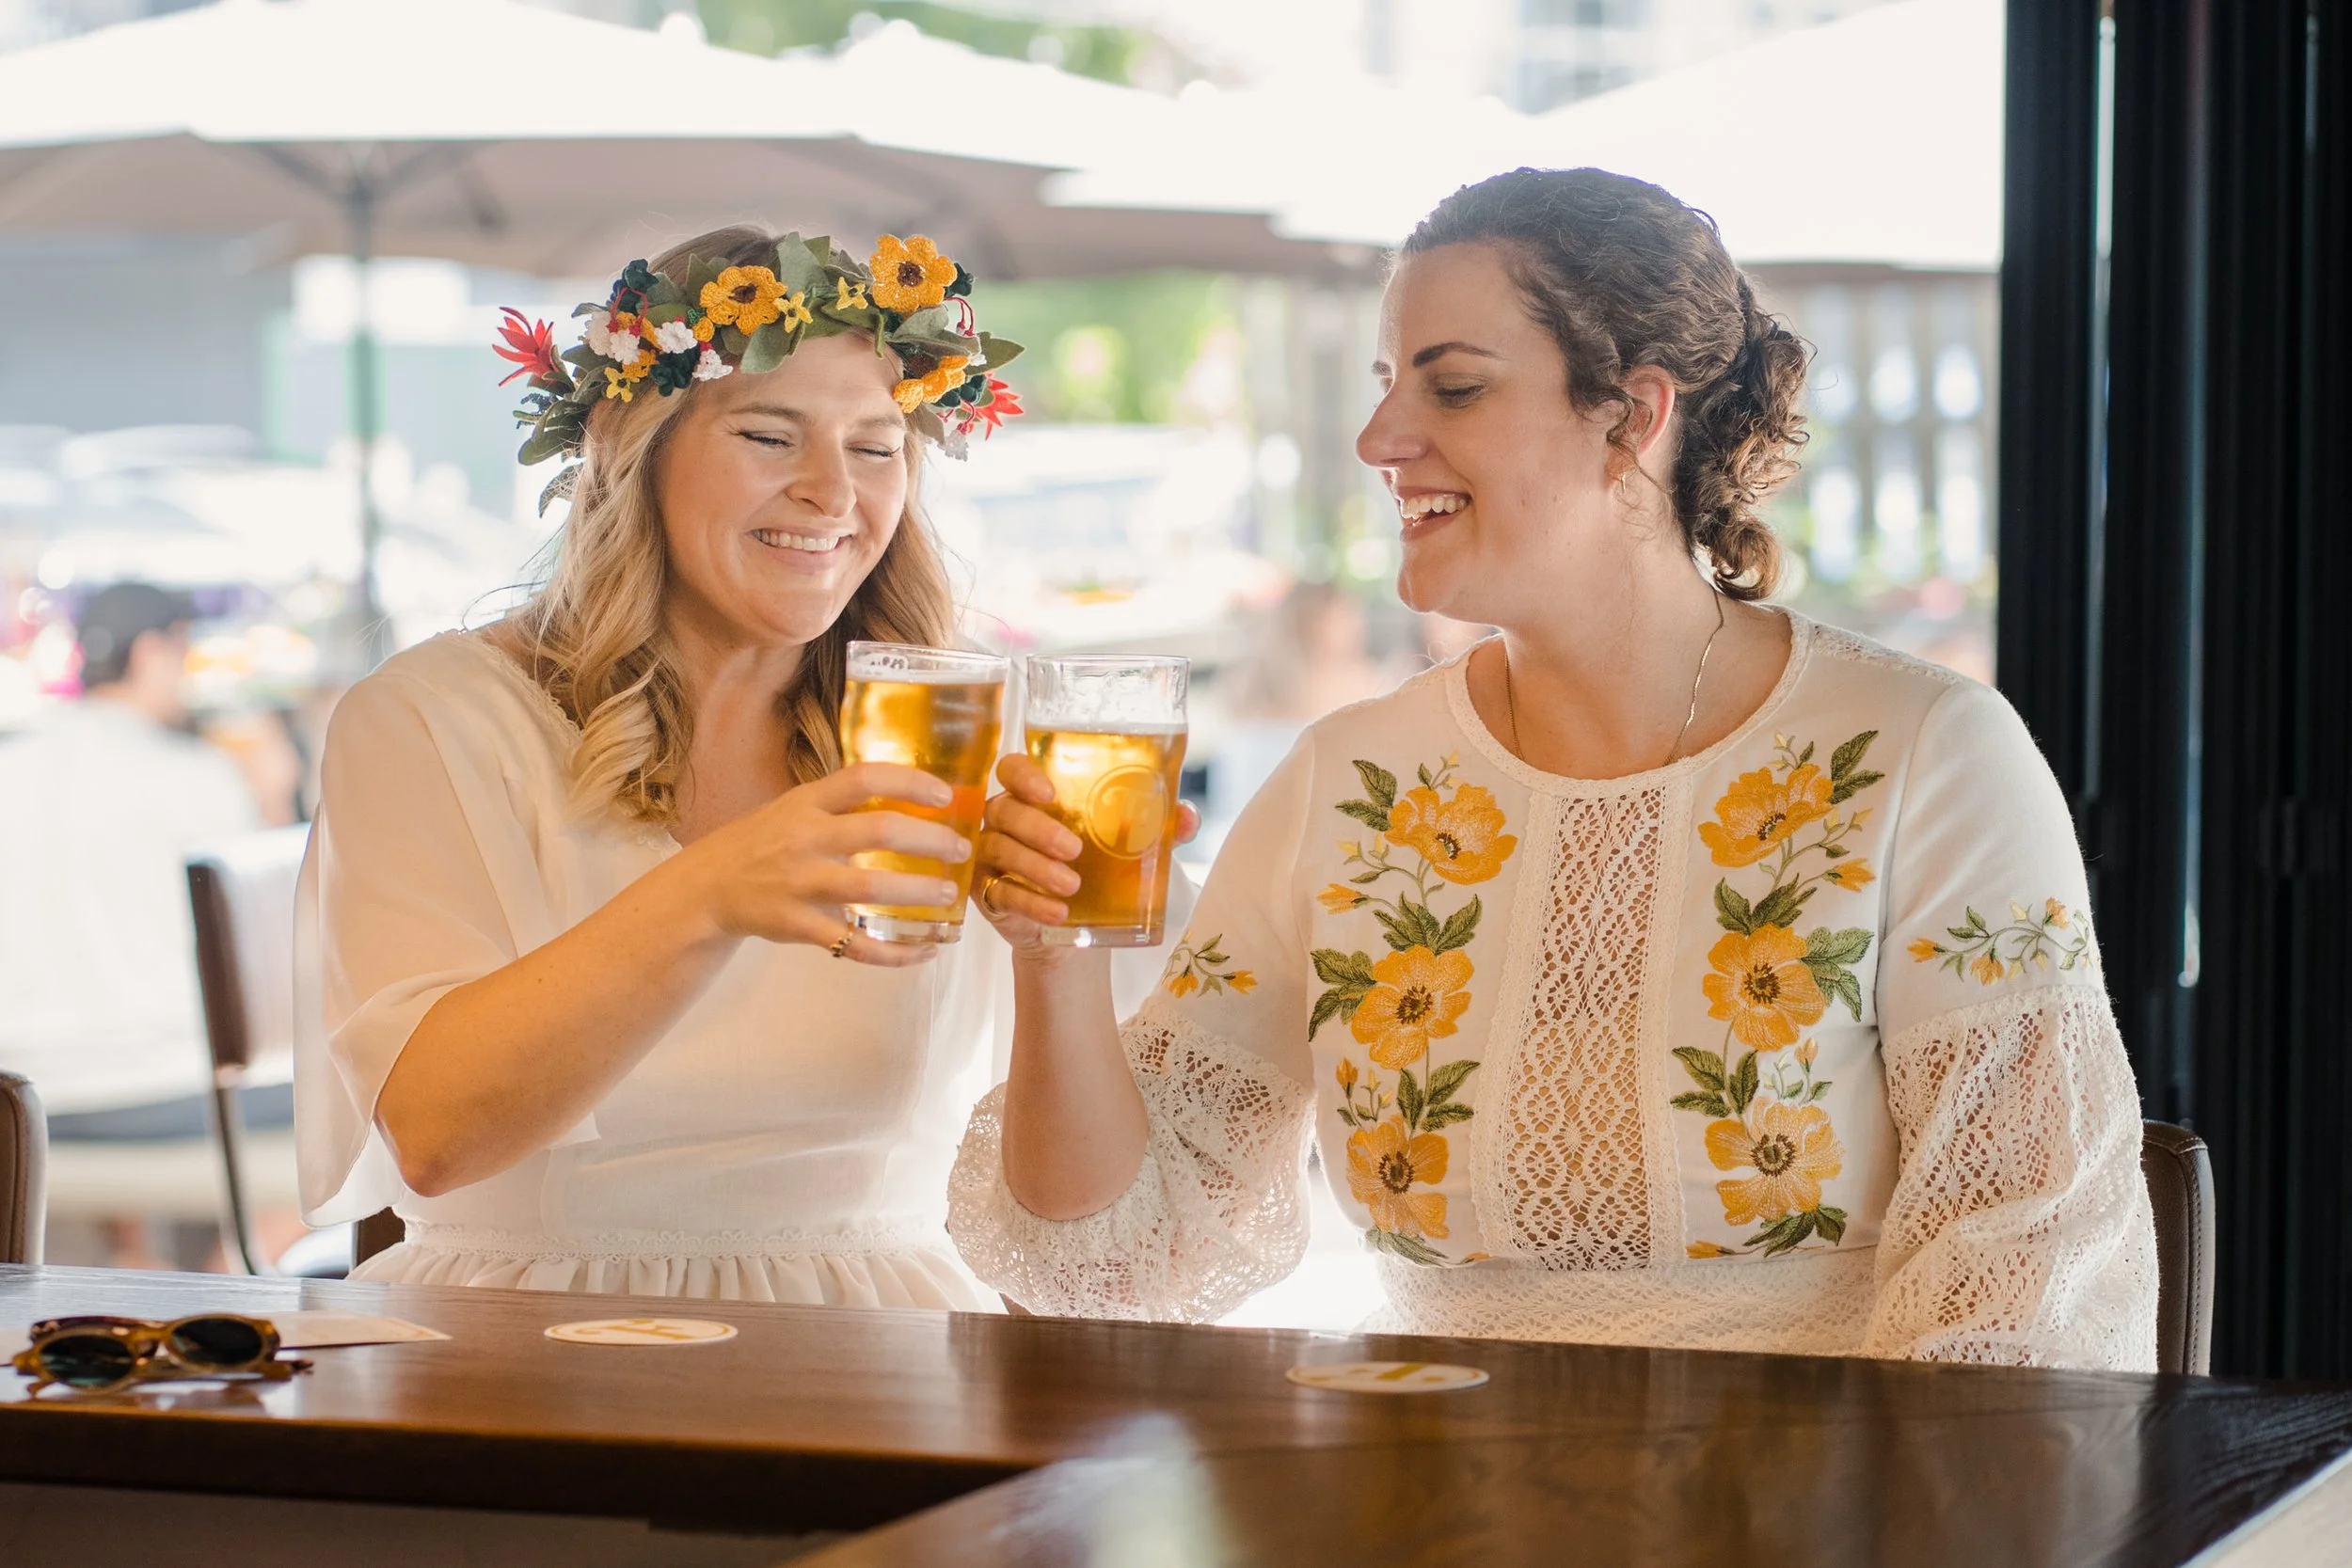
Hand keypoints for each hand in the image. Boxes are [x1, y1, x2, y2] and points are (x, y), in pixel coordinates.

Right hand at [683, 762, 972, 966]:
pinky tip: (923, 952)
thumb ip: (840, 803)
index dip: (910, 781)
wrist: (705, 888)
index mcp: (806, 803)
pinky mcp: (796, 926)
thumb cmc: (762, 843)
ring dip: (918, 892)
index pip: (864, 778)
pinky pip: (855, 944)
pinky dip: (894, 953)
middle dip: (929, 839)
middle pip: (878, 830)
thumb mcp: (793, 809)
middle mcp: (804, 838)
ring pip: (871, 888)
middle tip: (961, 849)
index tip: (947, 794)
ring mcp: (799, 883)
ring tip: (949, 896)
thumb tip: (909, 794)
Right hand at [974, 754, 1198, 954]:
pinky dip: (1030, 903)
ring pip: (1001, 849)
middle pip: (1005, 809)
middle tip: (1074, 850)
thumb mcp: (1127, 846)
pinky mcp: (986, 892)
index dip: (1023, 775)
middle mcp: (1005, 819)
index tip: (1050, 793)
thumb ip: (1156, 827)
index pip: (1012, 768)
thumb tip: (1187, 816)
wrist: (1075, 927)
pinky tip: (1058, 914)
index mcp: (1033, 796)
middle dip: (1039, 829)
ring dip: (1037, 868)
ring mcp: (990, 855)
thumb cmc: (1097, 869)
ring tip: (1072, 886)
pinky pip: (999, 893)